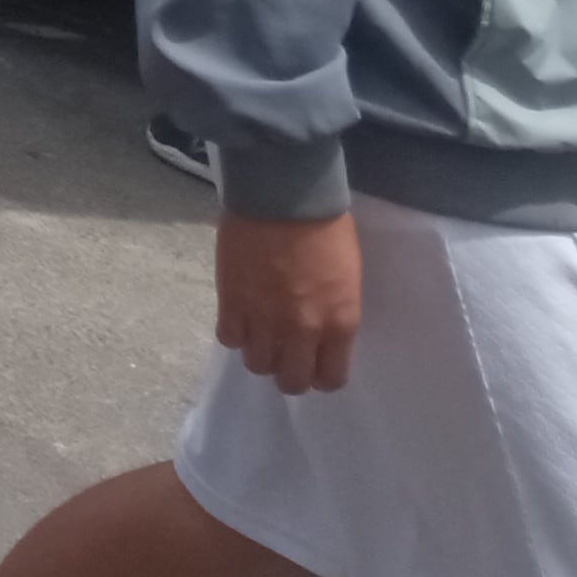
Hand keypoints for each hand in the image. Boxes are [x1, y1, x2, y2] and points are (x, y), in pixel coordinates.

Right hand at [213, 209, 360, 394]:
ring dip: (260, 353)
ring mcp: (263, 319)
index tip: (315, 363)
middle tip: (286, 353)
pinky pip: (229, 338)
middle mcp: (301, 331)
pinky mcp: (231, 302)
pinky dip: (235, 332)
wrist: (283, 196)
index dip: (321, 376)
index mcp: (339, 324)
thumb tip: (318, 329)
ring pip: (257, 365)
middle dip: (289, 372)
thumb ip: (333, 312)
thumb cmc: (326, 228)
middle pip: (290, 381)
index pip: (330, 378)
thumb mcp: (347, 279)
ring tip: (260, 333)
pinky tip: (240, 317)